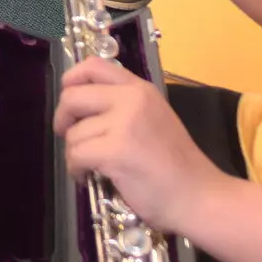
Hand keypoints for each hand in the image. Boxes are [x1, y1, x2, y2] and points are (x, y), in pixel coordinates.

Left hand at [52, 56, 225, 233]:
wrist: (198, 195)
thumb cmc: (176, 165)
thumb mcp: (153, 118)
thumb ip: (123, 106)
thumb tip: (81, 109)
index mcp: (140, 89)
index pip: (93, 66)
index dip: (71, 80)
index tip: (69, 100)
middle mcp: (132, 99)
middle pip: (73, 97)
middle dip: (62, 120)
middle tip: (70, 137)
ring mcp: (124, 123)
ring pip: (73, 133)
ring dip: (74, 154)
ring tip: (91, 167)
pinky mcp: (116, 151)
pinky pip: (76, 155)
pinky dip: (76, 169)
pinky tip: (88, 177)